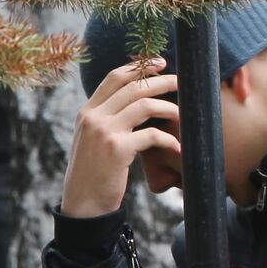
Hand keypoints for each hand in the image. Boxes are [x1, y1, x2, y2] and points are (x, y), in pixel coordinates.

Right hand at [61, 59, 180, 217]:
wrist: (83, 204)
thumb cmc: (95, 172)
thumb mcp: (94, 140)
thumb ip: (109, 119)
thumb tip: (139, 102)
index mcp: (87, 112)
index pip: (114, 78)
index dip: (139, 67)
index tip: (159, 63)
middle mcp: (93, 117)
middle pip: (134, 87)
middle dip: (161, 81)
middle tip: (182, 82)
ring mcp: (104, 132)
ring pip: (144, 105)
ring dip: (169, 108)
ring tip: (183, 115)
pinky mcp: (117, 150)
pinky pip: (152, 135)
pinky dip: (169, 139)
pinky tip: (178, 147)